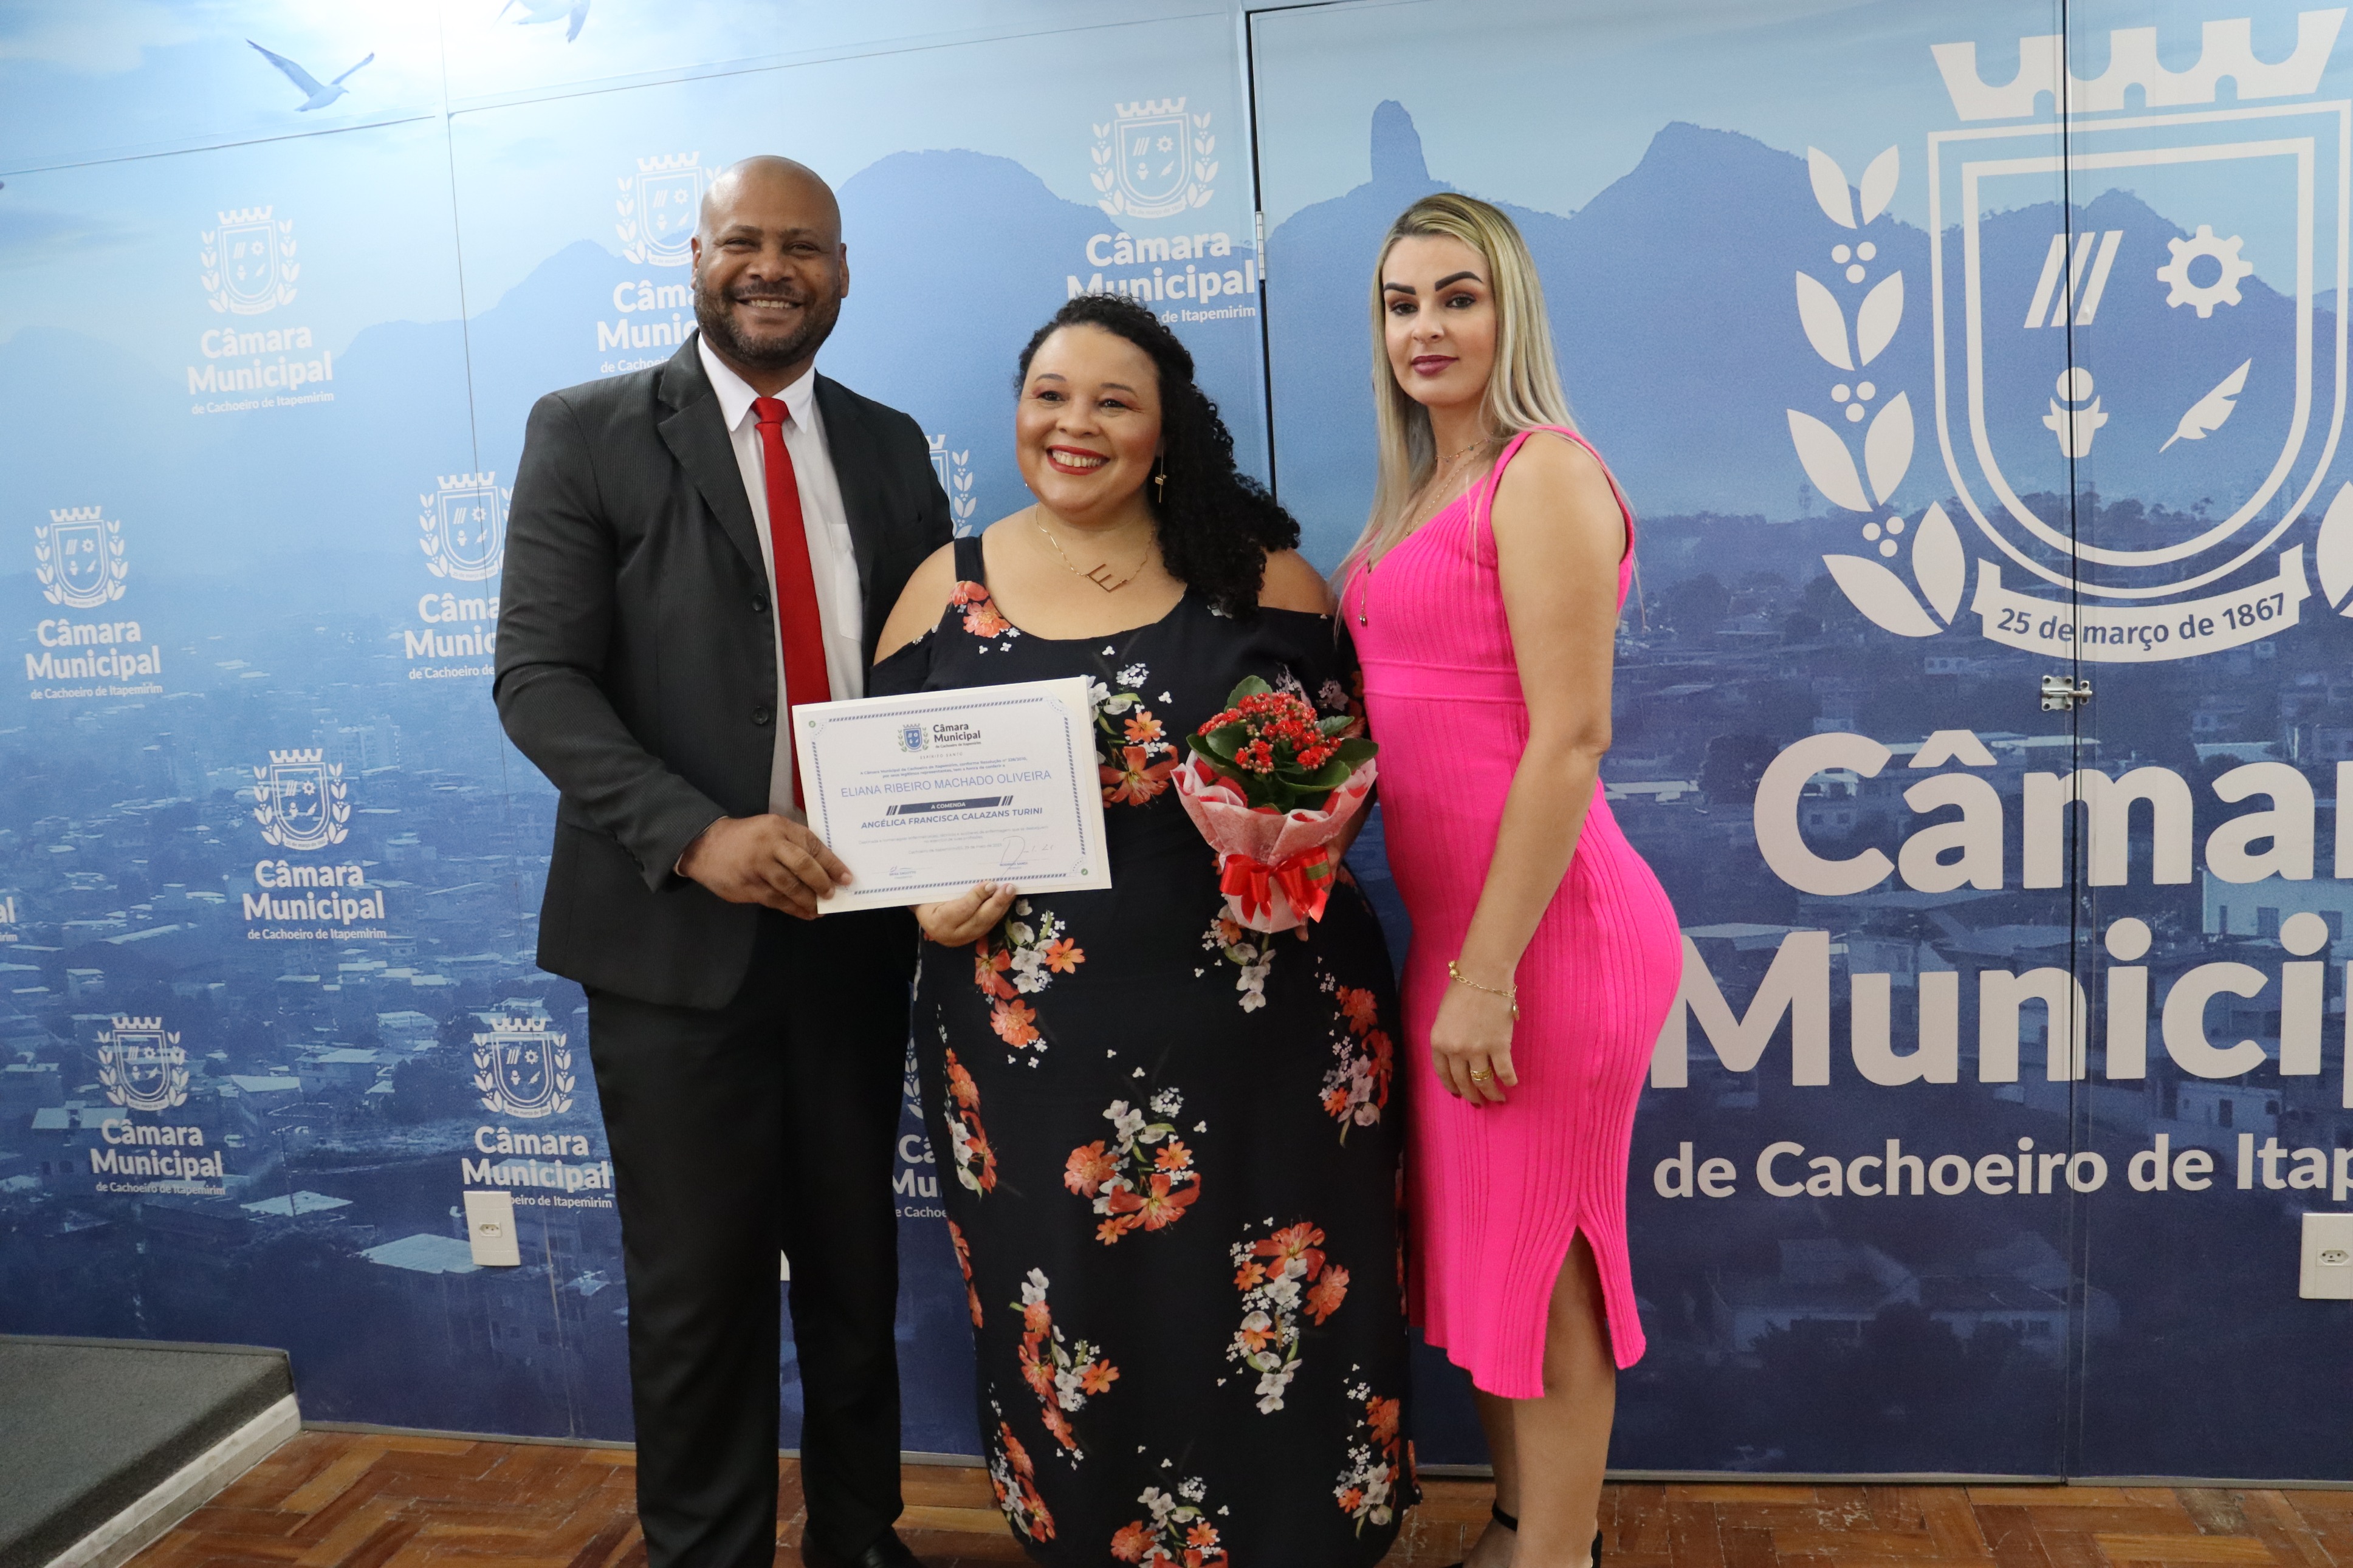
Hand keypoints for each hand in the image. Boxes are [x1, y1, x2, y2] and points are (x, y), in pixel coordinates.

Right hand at [676, 814, 850, 919]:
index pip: (812, 845)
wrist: (704, 845)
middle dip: (822, 883)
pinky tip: (804, 912)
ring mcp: (757, 867)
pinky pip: (775, 900)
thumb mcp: (771, 829)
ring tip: (820, 908)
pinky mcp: (748, 886)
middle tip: (832, 894)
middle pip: (802, 866)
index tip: (846, 877)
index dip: (831, 863)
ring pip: (790, 887)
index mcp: (779, 828)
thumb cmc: (746, 837)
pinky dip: (793, 908)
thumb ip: (794, 842)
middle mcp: (769, 846)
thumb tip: (825, 865)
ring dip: (809, 900)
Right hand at [915, 882, 1016, 947]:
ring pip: (986, 924)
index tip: (991, 884)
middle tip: (1008, 888)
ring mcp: (961, 940)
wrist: (923, 913)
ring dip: (1001, 908)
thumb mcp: (933, 890)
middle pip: (978, 919)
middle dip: (996, 903)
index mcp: (937, 922)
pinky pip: (987, 925)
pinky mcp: (971, 939)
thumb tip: (976, 874)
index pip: (963, 909)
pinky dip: (998, 913)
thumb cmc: (926, 897)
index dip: (978, 897)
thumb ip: (950, 885)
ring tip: (1011, 893)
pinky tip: (1006, 901)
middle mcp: (950, 935)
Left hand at [1429, 977, 1516, 1105]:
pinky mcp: (1499, 1046)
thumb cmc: (1463, 990)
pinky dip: (1509, 1080)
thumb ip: (1449, 1038)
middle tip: (1478, 1102)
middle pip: (1463, 1082)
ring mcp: (1478, 1049)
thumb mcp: (1444, 1017)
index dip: (1451, 1086)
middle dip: (1471, 1095)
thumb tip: (1459, 1056)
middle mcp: (1456, 1050)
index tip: (1458, 1094)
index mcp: (1439, 1042)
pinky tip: (1512, 1084)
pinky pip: (1505, 1071)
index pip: (1443, 1073)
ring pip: (1483, 1081)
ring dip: (1491, 1094)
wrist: (1484, 976)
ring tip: (1497, 1099)